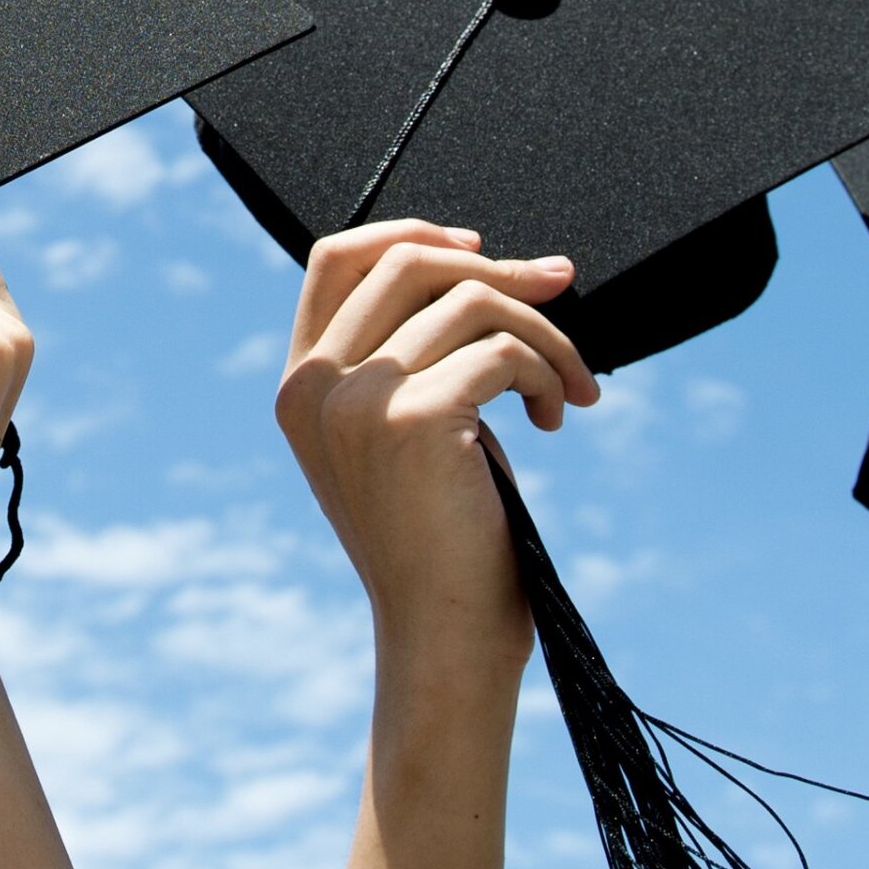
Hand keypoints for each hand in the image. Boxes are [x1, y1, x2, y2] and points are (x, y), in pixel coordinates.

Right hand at [273, 220, 599, 695]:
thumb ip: (415, 351)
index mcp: (300, 386)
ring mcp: (356, 400)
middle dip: (498, 267)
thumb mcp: (407, 430)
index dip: (412, 233)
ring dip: (542, 333)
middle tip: (561, 287)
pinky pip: (503, 350)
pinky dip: (547, 372)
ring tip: (569, 386)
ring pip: (470, 300)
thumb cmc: (444, 536)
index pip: (335, 257)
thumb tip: (501, 262)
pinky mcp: (412, 419)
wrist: (447, 636)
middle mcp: (314, 386)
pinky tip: (556, 415)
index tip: (483, 249)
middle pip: (407, 260)